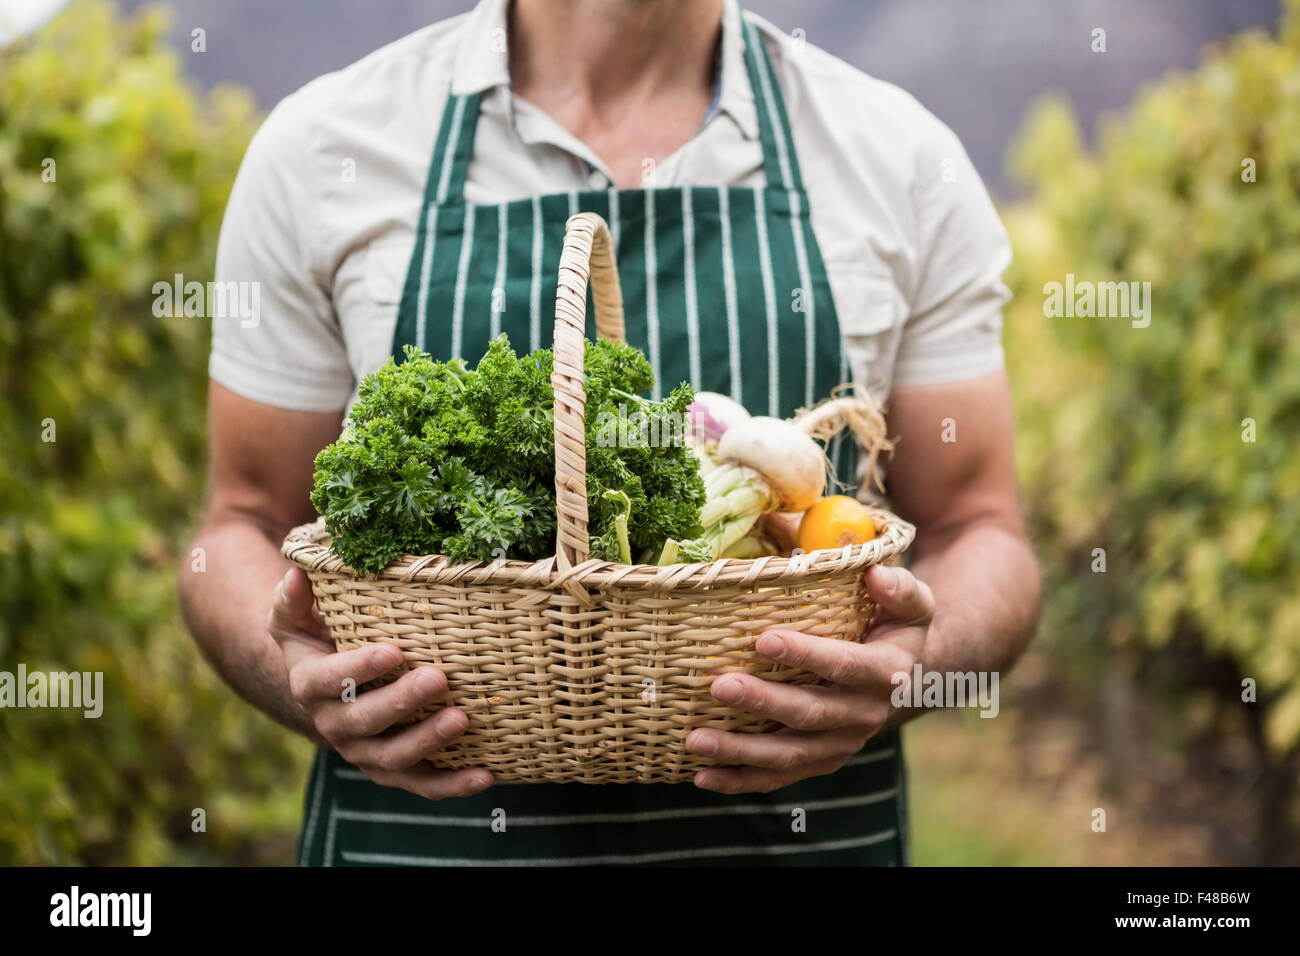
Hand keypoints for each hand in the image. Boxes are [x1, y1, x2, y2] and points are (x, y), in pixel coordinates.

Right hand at [270, 568, 493, 798]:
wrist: (328, 688)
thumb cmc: (319, 637)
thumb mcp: (295, 616)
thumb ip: (294, 597)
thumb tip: (299, 572)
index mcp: (310, 686)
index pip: (330, 680)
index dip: (360, 668)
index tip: (394, 650)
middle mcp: (334, 725)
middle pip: (365, 721)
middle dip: (402, 703)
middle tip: (438, 679)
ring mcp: (365, 753)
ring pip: (394, 758)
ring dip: (429, 742)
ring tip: (462, 720)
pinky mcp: (394, 770)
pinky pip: (421, 785)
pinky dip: (453, 785)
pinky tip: (486, 775)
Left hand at [685, 564, 934, 793]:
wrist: (907, 681)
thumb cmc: (895, 627)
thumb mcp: (912, 605)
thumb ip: (899, 589)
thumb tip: (874, 573)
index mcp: (887, 673)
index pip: (846, 665)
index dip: (807, 655)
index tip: (763, 640)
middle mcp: (865, 714)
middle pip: (810, 713)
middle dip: (762, 702)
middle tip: (719, 686)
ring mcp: (842, 744)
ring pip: (789, 754)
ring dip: (740, 751)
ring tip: (696, 740)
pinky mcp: (821, 762)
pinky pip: (780, 777)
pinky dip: (741, 780)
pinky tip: (702, 776)